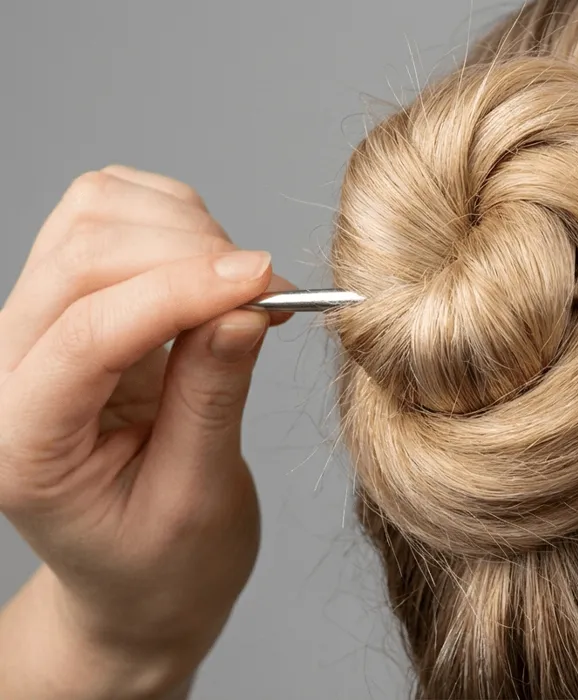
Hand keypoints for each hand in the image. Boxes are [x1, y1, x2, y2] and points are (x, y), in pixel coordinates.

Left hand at [0, 166, 291, 697]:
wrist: (138, 579)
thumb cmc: (164, 562)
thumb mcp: (198, 499)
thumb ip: (213, 397)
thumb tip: (247, 304)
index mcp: (20, 443)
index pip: (88, 332)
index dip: (182, 292)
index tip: (265, 283)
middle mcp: (5, 372)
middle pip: (82, 256)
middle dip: (190, 255)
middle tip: (273, 292)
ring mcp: (28, 327)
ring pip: (92, 214)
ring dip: (184, 230)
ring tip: (244, 289)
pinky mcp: (66, 299)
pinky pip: (107, 212)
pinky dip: (174, 219)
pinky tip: (214, 270)